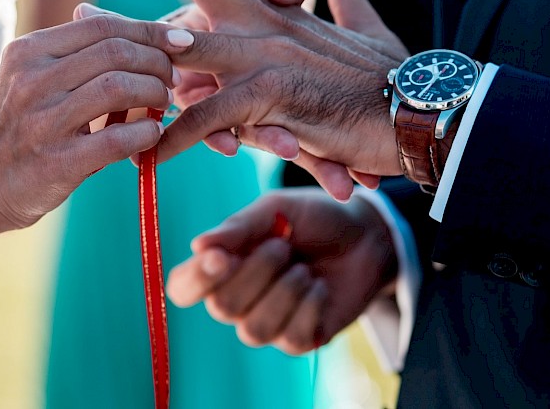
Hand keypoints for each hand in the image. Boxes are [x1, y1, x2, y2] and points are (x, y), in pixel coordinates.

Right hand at [0, 14, 186, 229]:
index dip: (149, 31)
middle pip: (116, 52)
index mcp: (29, 51)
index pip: (102, 26)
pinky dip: (146, 133)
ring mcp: (42, 122)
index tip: (179, 42)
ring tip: (161, 103)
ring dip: (154, 93)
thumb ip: (78, 51)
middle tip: (171, 79)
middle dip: (158, 63)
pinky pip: (118, 139)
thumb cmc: (20, 123)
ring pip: (119, 87)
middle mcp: (31, 80)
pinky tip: (151, 134)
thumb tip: (137, 27)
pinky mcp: (56, 162)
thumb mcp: (33, 76)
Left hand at [121, 0, 408, 199]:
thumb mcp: (368, 32)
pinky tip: (147, 153)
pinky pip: (212, 117)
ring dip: (141, 40)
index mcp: (284, 10)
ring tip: (94, 22)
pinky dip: (178, 137)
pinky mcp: (274, 96)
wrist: (421, 114)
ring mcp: (269, 56)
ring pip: (191, 43)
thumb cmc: (395, 79)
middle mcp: (271, 22)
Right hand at [166, 188, 397, 354]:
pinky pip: (291, 338)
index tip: (223, 257)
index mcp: (222, 263)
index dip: (197, 278)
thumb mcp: (278, 209)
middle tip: (283, 246)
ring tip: (304, 268)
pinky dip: (309, 307)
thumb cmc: (314, 217)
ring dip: (284, 293)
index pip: (183, 287)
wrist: (366, 236)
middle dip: (257, 273)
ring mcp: (267, 323)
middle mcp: (237, 298)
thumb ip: (240, 227)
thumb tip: (198, 245)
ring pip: (254, 330)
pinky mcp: (298, 340)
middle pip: (222, 307)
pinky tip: (320, 287)